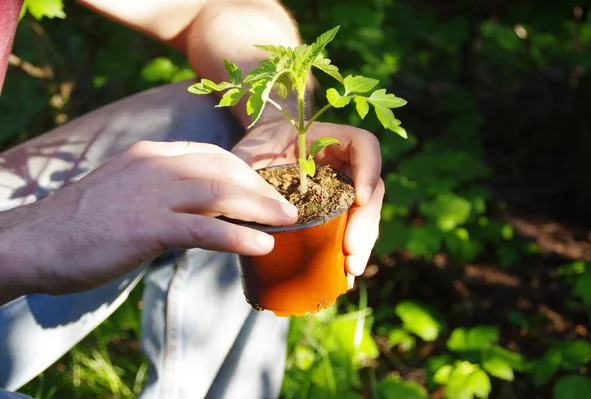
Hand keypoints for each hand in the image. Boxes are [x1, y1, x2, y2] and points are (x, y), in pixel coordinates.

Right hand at [0, 141, 296, 297]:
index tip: (267, 190)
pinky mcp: (148, 226)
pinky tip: (262, 246)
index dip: (247, 172)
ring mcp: (153, 194)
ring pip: (222, 194)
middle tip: (288, 207)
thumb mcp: (129, 192)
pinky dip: (239, 236)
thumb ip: (165, 194)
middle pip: (225, 170)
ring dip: (261, 208)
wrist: (36, 241)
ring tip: (287, 222)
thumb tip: (201, 213)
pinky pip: (205, 229)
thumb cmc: (83, 222)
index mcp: (152, 154)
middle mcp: (157, 165)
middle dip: (262, 189)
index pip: (214, 155)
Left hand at [232, 119, 383, 287]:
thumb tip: (254, 204)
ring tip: (351, 269)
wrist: (255, 158)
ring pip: (364, 214)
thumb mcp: (248, 151)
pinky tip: (344, 274)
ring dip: (363, 242)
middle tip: (352, 250)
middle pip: (370, 189)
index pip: (363, 145)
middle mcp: (343, 165)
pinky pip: (350, 230)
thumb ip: (248, 167)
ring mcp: (341, 191)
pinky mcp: (334, 213)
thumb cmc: (254, 148)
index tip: (360, 198)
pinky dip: (350, 251)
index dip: (368, 169)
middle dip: (365, 221)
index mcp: (328, 140)